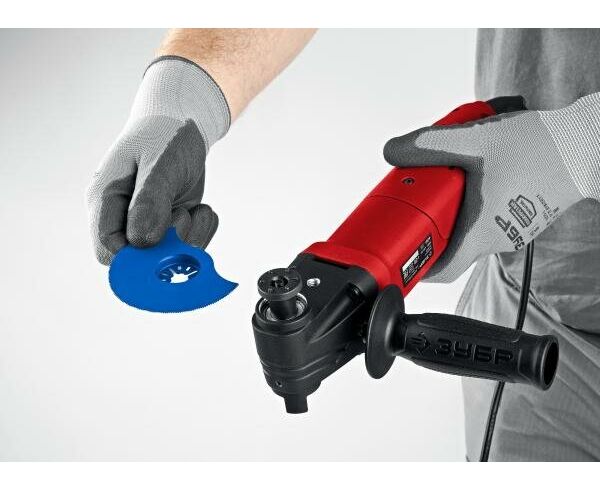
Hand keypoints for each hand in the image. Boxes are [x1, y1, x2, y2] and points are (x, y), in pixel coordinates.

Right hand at [86, 57, 229, 264]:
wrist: (184, 124)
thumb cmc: (167, 136)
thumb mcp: (161, 163)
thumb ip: (151, 201)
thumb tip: (141, 241)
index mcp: (106, 200)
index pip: (108, 250)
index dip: (136, 256)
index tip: (165, 239)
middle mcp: (122, 218)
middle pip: (139, 260)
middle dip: (169, 246)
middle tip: (185, 214)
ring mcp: (146, 224)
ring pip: (166, 258)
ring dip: (190, 239)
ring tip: (198, 209)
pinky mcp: (168, 227)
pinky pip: (186, 248)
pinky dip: (201, 233)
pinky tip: (203, 210)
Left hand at [384, 94, 599, 281]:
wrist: (588, 145)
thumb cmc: (540, 147)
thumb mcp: (471, 140)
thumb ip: (428, 144)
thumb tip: (392, 151)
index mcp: (481, 230)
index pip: (444, 270)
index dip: (420, 269)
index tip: (404, 258)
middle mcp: (498, 238)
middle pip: (453, 246)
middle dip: (433, 227)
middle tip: (422, 202)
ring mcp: (514, 230)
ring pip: (473, 230)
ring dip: (457, 211)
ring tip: (453, 179)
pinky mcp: (524, 219)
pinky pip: (491, 219)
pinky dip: (477, 205)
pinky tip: (479, 176)